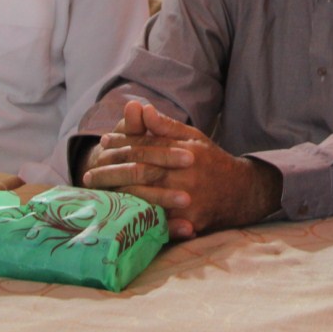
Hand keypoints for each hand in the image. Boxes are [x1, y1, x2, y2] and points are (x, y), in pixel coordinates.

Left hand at [81, 101, 281, 238]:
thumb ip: (166, 127)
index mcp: (186, 152)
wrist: (242, 193)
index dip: (123, 143)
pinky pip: (157, 221)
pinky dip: (135, 216)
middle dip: (111, 171)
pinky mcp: (189, 222)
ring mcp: (188, 201)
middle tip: (89, 172)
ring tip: (97, 191)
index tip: (104, 141)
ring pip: (145, 196)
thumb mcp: (194, 137)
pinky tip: (117, 213)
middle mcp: (187, 175)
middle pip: (141, 171)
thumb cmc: (213, 162)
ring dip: (117, 193)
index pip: (148, 146)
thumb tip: (142, 109)